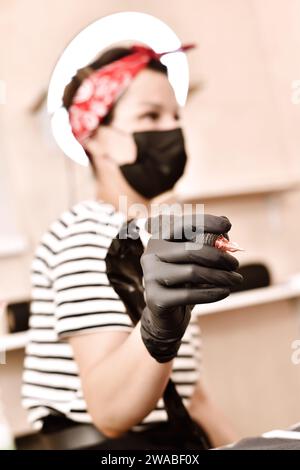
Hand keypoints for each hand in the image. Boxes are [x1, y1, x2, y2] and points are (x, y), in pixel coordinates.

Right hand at [140, 214, 242, 362]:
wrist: (168, 314)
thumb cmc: (185, 281)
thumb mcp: (196, 259)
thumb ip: (208, 241)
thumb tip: (225, 228)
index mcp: (159, 238)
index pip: (183, 224)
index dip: (206, 222)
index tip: (227, 226)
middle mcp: (151, 254)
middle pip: (191, 250)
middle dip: (219, 256)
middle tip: (235, 264)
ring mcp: (150, 276)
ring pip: (192, 272)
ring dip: (221, 276)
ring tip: (236, 279)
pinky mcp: (155, 298)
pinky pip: (189, 295)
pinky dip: (212, 293)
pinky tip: (225, 292)